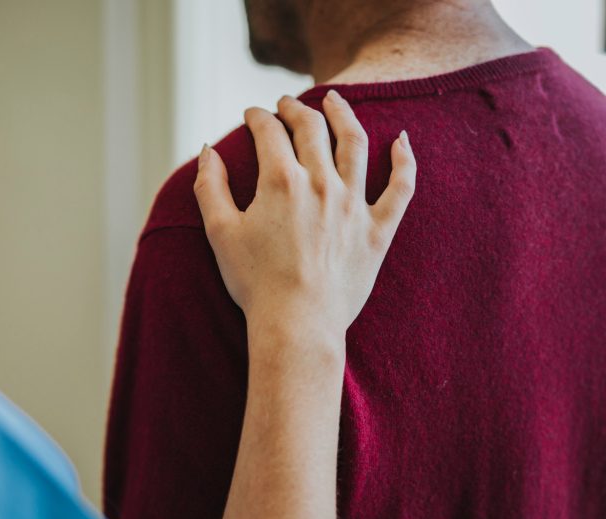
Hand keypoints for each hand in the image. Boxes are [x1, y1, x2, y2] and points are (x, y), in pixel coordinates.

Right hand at [194, 91, 415, 341]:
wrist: (297, 324)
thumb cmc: (254, 283)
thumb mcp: (220, 232)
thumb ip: (210, 187)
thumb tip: (207, 150)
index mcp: (281, 181)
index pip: (269, 132)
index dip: (258, 117)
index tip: (252, 115)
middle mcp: (321, 183)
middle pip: (311, 129)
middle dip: (295, 109)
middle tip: (285, 104)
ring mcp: (354, 205)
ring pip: (354, 144)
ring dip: (344, 115)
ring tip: (335, 100)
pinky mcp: (378, 230)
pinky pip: (400, 188)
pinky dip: (404, 161)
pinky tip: (402, 141)